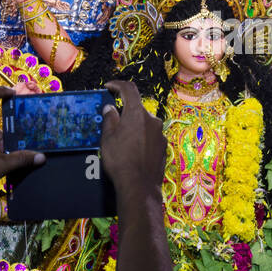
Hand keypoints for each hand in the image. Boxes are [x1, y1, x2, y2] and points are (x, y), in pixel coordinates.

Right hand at [100, 80, 165, 198]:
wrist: (139, 186)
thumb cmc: (120, 160)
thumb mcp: (108, 138)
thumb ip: (109, 119)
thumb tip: (110, 108)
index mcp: (137, 113)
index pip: (129, 89)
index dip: (117, 85)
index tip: (109, 87)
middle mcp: (152, 120)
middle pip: (137, 108)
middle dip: (124, 111)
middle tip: (112, 121)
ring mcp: (160, 133)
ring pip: (145, 123)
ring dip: (134, 126)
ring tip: (122, 140)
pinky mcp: (164, 146)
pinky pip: (151, 136)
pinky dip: (142, 137)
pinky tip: (133, 150)